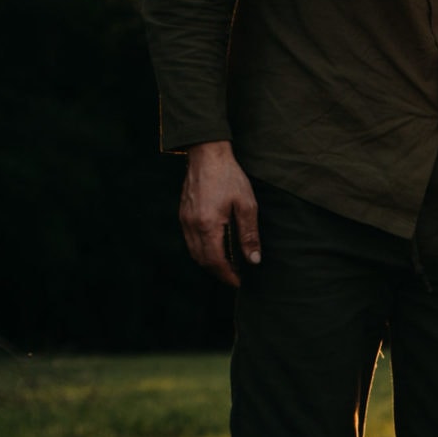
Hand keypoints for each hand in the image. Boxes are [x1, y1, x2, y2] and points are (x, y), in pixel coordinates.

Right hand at [180, 141, 258, 288]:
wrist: (207, 154)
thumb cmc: (229, 177)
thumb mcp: (247, 205)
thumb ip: (250, 235)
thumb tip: (254, 260)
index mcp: (208, 225)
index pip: (215, 261)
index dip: (227, 275)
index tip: (239, 282)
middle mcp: (192, 225)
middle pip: (203, 261)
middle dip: (219, 272)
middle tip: (236, 276)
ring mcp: (185, 220)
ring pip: (194, 252)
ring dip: (210, 263)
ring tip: (228, 265)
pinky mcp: (183, 214)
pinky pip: (190, 241)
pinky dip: (202, 250)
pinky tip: (216, 248)